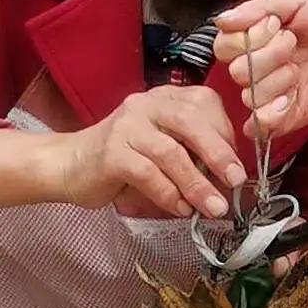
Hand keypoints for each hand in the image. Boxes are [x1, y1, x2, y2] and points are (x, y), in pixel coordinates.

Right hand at [57, 86, 245, 220]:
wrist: (71, 165)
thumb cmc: (125, 158)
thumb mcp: (165, 147)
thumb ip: (194, 153)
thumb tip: (230, 178)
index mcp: (166, 98)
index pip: (205, 104)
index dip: (225, 135)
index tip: (236, 165)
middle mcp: (147, 105)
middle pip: (191, 122)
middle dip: (218, 154)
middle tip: (236, 181)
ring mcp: (127, 127)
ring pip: (171, 153)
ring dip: (197, 184)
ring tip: (214, 207)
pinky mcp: (111, 153)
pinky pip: (147, 174)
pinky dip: (169, 194)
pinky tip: (181, 209)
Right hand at [217, 0, 307, 140]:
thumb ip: (258, 8)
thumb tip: (221, 20)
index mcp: (256, 38)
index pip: (223, 45)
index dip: (244, 37)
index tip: (274, 25)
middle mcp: (259, 66)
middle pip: (233, 71)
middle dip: (265, 55)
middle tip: (293, 44)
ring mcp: (273, 93)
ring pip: (248, 95)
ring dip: (275, 79)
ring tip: (300, 69)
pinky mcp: (288, 115)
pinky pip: (260, 124)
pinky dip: (268, 114)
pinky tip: (289, 99)